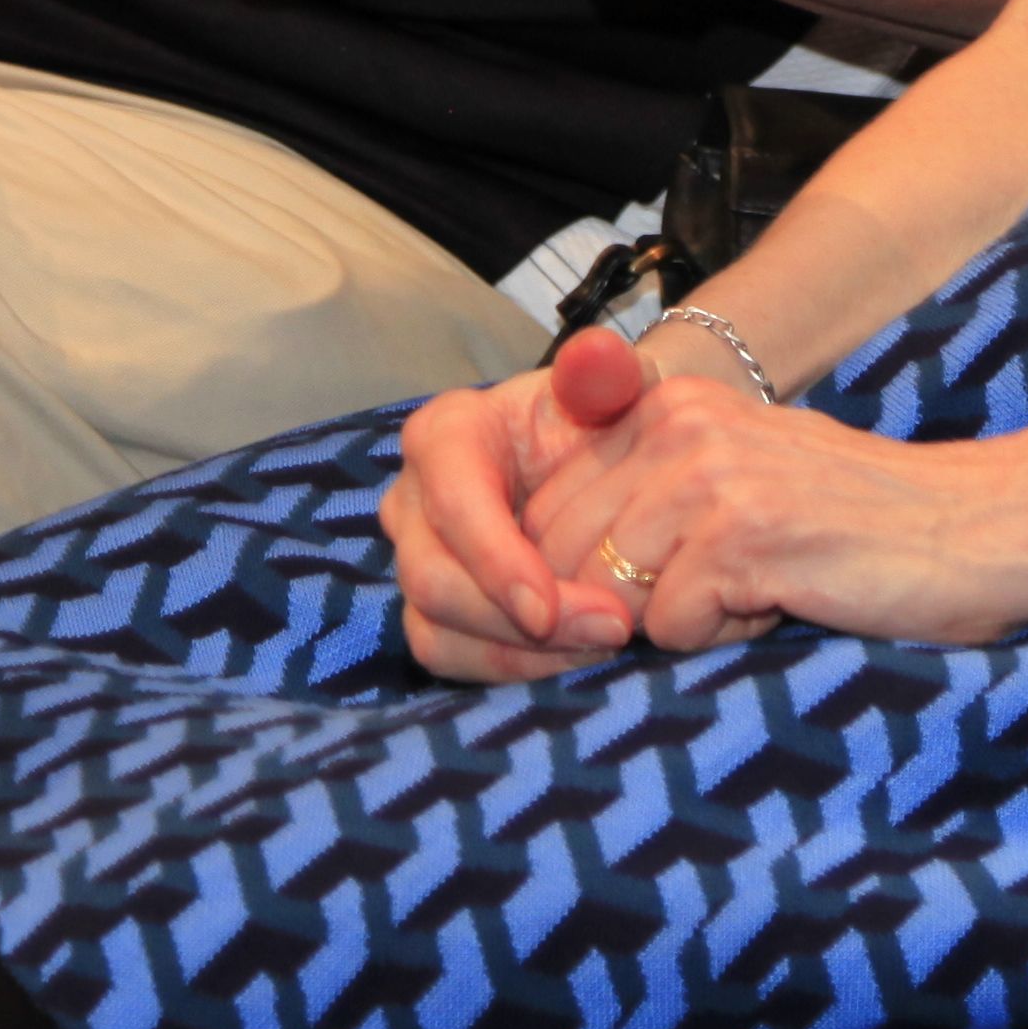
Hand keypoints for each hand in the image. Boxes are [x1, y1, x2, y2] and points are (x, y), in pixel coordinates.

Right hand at [383, 331, 674, 680]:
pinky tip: (574, 660)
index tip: (552, 605)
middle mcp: (416, 498)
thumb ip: (604, 369)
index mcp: (447, 434)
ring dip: (516, 656)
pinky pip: (451, 655)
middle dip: (515, 620)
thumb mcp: (611, 384)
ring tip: (598, 649)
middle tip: (608, 632)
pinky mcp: (435, 607)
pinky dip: (510, 669)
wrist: (601, 456)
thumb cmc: (602, 418)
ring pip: (436, 629)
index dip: (496, 559)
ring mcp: (418, 557)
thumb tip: (594, 359)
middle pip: (433, 579)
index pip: (453, 501)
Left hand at [499, 322, 1027, 658]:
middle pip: (560, 556)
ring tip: (753, 591)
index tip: (636, 600)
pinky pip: (669, 625)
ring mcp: (710, 475)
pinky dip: (720, 636)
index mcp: (669, 405)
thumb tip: (541, 566)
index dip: (571, 579)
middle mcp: (679, 425)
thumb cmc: (857, 524)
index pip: (544, 511)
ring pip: (606, 594)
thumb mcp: (740, 478)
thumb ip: (647, 498)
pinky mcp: (745, 533)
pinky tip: (783, 601)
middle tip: (710, 601)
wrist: (977, 529)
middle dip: (613, 610)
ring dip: (673, 620)